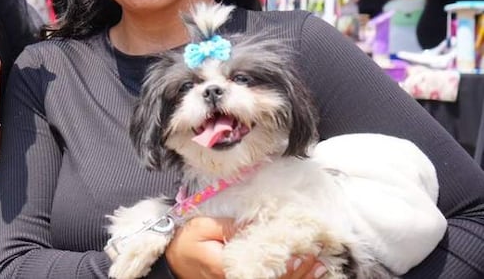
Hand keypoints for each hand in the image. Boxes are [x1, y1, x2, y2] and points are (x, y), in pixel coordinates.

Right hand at [164, 217, 325, 278]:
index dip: (287, 259)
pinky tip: (308, 273)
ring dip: (301, 275)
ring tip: (318, 263)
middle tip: (317, 252)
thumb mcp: (202, 227)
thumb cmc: (188, 242)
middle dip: (300, 267)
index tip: (304, 248)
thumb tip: (256, 223)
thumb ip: (229, 226)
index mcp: (229, 268)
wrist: (176, 262)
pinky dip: (292, 278)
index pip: (265, 265)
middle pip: (276, 278)